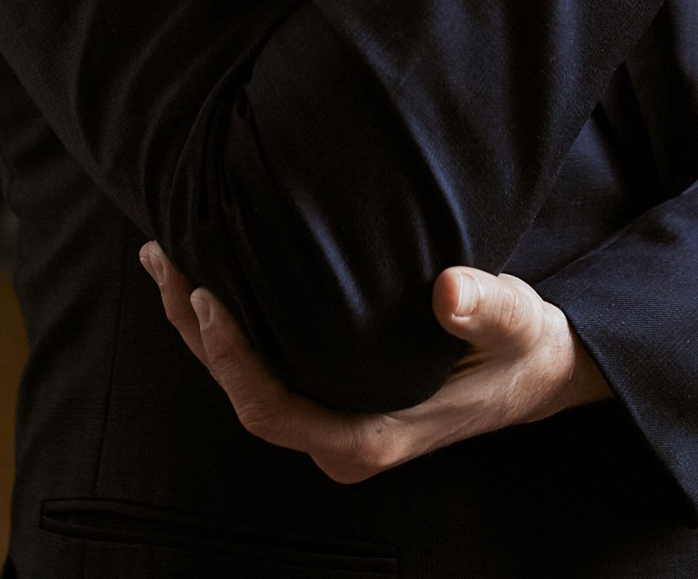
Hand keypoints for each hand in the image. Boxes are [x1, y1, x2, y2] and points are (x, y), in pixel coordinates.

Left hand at [139, 243, 609, 482]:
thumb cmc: (521, 348)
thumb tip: (450, 289)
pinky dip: (231, 329)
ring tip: (164, 259)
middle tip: (160, 257)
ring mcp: (333, 421)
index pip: (271, 407)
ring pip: (246, 383)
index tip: (205, 294)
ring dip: (201, 328)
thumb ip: (485, 308)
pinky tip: (213, 280)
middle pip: (242, 394)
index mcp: (368, 434)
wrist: (537, 372)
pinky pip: (266, 370)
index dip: (229, 357)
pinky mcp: (333, 396)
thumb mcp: (516, 322)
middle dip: (194, 333)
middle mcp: (339, 440)